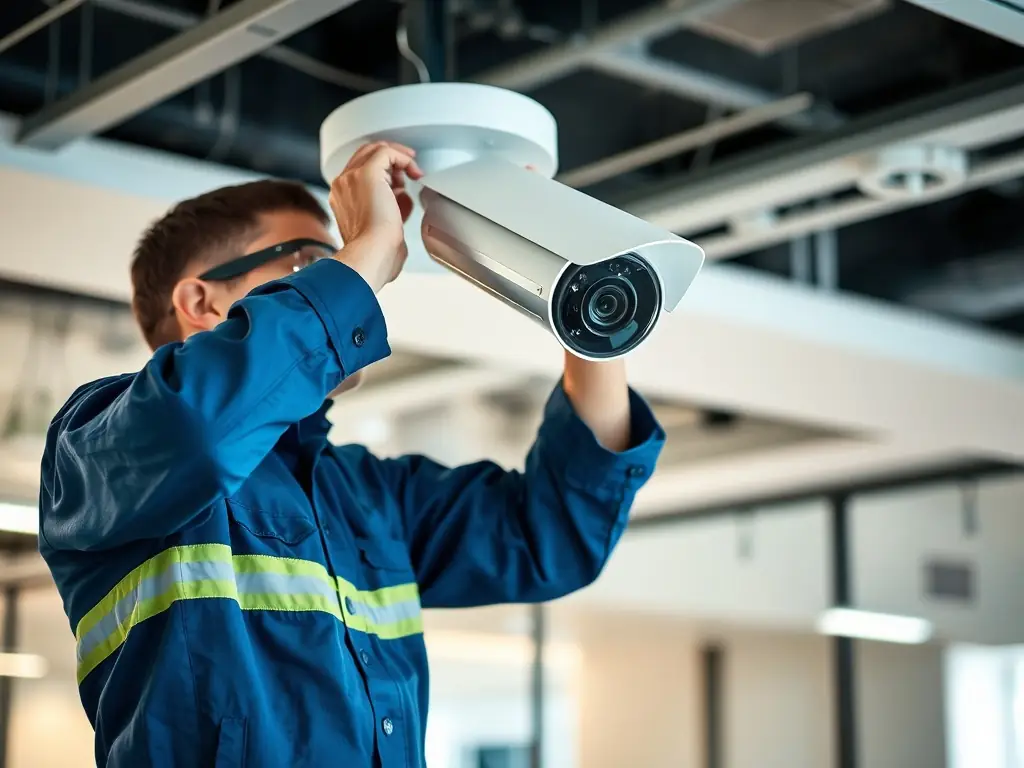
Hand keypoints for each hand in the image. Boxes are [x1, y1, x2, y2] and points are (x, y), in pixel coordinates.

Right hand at [329, 141, 423, 291]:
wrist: (371, 255)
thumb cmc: (376, 255)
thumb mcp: (380, 232)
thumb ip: (387, 214)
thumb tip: (403, 202)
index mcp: (342, 201)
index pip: (359, 174)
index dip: (384, 175)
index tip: (401, 184)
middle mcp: (343, 186)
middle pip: (364, 156)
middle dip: (390, 161)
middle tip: (409, 170)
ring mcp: (352, 178)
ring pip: (374, 150)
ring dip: (397, 157)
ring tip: (413, 171)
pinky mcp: (367, 173)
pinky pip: (386, 152)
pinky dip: (403, 158)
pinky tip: (414, 171)